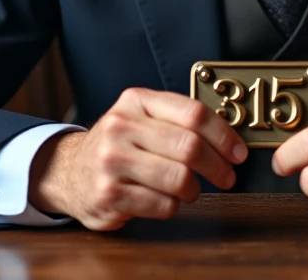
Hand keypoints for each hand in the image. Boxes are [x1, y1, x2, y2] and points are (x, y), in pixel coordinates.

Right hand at [28, 87, 248, 230]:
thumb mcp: (140, 117)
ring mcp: (112, 161)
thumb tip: (229, 136)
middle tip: (227, 176)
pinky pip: (162, 204)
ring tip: (190, 190)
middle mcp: (121, 127)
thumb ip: (177, 119)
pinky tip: (164, 199)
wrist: (69, 171)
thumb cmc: (118, 145)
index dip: (224, 135)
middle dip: (218, 166)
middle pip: (190, 147)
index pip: (193, 113)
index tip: (238, 152)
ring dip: (194, 189)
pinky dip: (172, 206)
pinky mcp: (109, 194)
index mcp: (136, 101)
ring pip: (179, 178)